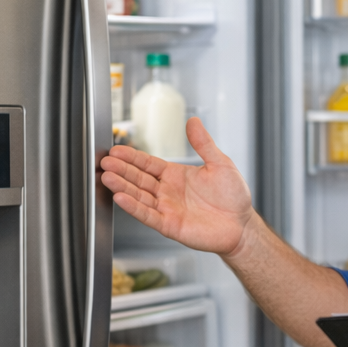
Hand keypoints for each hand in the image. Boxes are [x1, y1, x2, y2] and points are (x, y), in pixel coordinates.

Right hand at [100, 117, 254, 255]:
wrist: (242, 225)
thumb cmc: (233, 196)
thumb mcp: (220, 164)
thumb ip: (204, 144)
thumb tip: (193, 121)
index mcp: (175, 175)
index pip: (147, 164)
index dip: (132, 157)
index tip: (116, 150)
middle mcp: (167, 192)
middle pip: (138, 178)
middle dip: (121, 169)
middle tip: (105, 161)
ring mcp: (167, 208)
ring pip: (139, 196)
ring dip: (122, 186)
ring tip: (107, 176)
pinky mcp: (170, 225)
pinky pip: (148, 215)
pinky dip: (134, 207)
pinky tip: (121, 197)